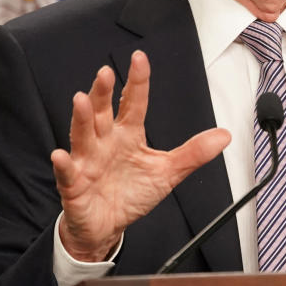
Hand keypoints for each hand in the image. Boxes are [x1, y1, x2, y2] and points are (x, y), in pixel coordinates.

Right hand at [50, 50, 230, 260]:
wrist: (108, 226)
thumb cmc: (132, 194)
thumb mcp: (168, 172)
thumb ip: (193, 152)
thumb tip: (223, 135)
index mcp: (128, 135)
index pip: (133, 103)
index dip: (137, 81)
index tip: (140, 58)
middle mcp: (105, 142)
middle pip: (103, 112)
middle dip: (103, 93)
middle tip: (105, 73)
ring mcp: (88, 161)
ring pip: (83, 135)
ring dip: (81, 118)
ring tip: (82, 101)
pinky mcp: (75, 185)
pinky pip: (68, 173)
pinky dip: (64, 165)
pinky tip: (61, 155)